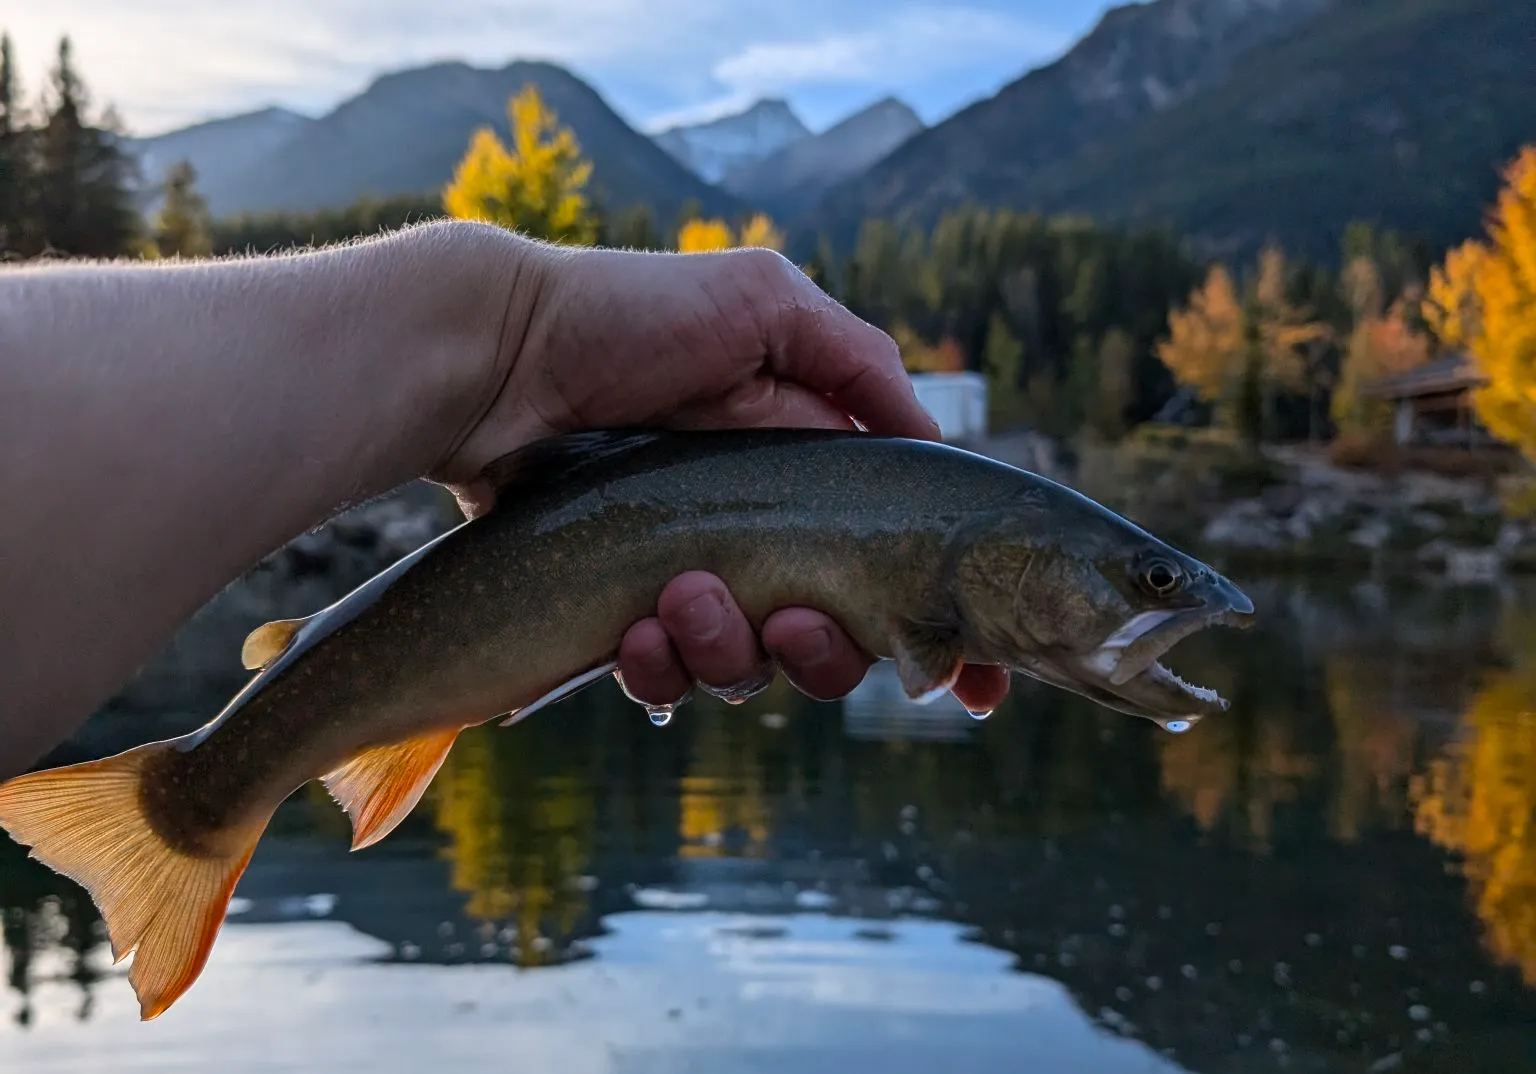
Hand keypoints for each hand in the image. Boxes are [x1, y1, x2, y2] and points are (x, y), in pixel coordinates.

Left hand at [434, 236, 1009, 712]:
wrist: (502, 357)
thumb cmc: (632, 318)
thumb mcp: (765, 303)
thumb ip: (860, 365)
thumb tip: (932, 447)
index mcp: (814, 475)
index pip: (901, 572)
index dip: (945, 638)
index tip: (978, 692)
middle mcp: (765, 538)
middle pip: (837, 644)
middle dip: (826, 651)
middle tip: (794, 618)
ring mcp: (695, 579)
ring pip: (753, 671)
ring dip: (731, 651)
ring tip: (680, 597)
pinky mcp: (624, 613)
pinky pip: (667, 680)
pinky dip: (661, 670)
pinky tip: (634, 631)